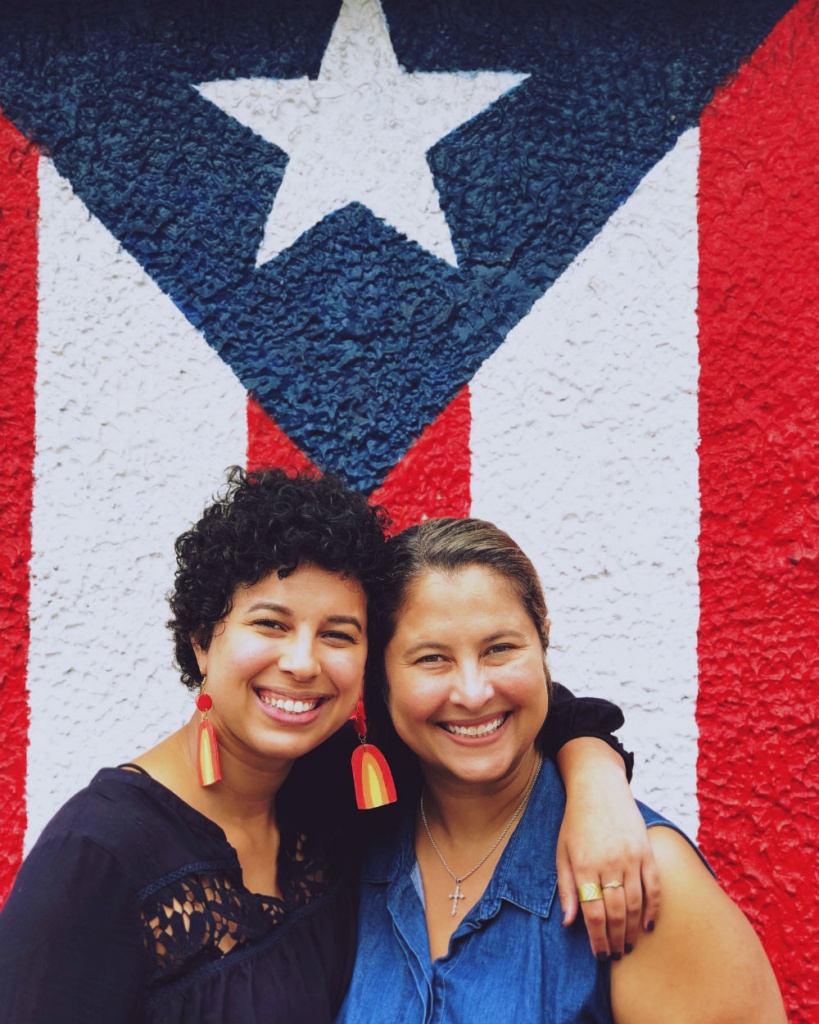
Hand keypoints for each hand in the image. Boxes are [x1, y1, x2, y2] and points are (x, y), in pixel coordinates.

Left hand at [555, 738, 660, 959]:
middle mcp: (609, 862)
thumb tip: (569, 923)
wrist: (599, 787)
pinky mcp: (647, 851)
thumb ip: (566, 888)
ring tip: (629, 945)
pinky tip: (649, 925)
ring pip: (636, 904)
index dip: (597, 939)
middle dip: (616, 939)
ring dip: (634, 930)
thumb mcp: (562, 852)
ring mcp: (631, 857)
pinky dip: (653, 909)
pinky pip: (654, 887)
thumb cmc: (576, 822)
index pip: (593, 914)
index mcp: (584, 864)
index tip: (599, 955)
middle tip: (615, 955)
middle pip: (617, 913)